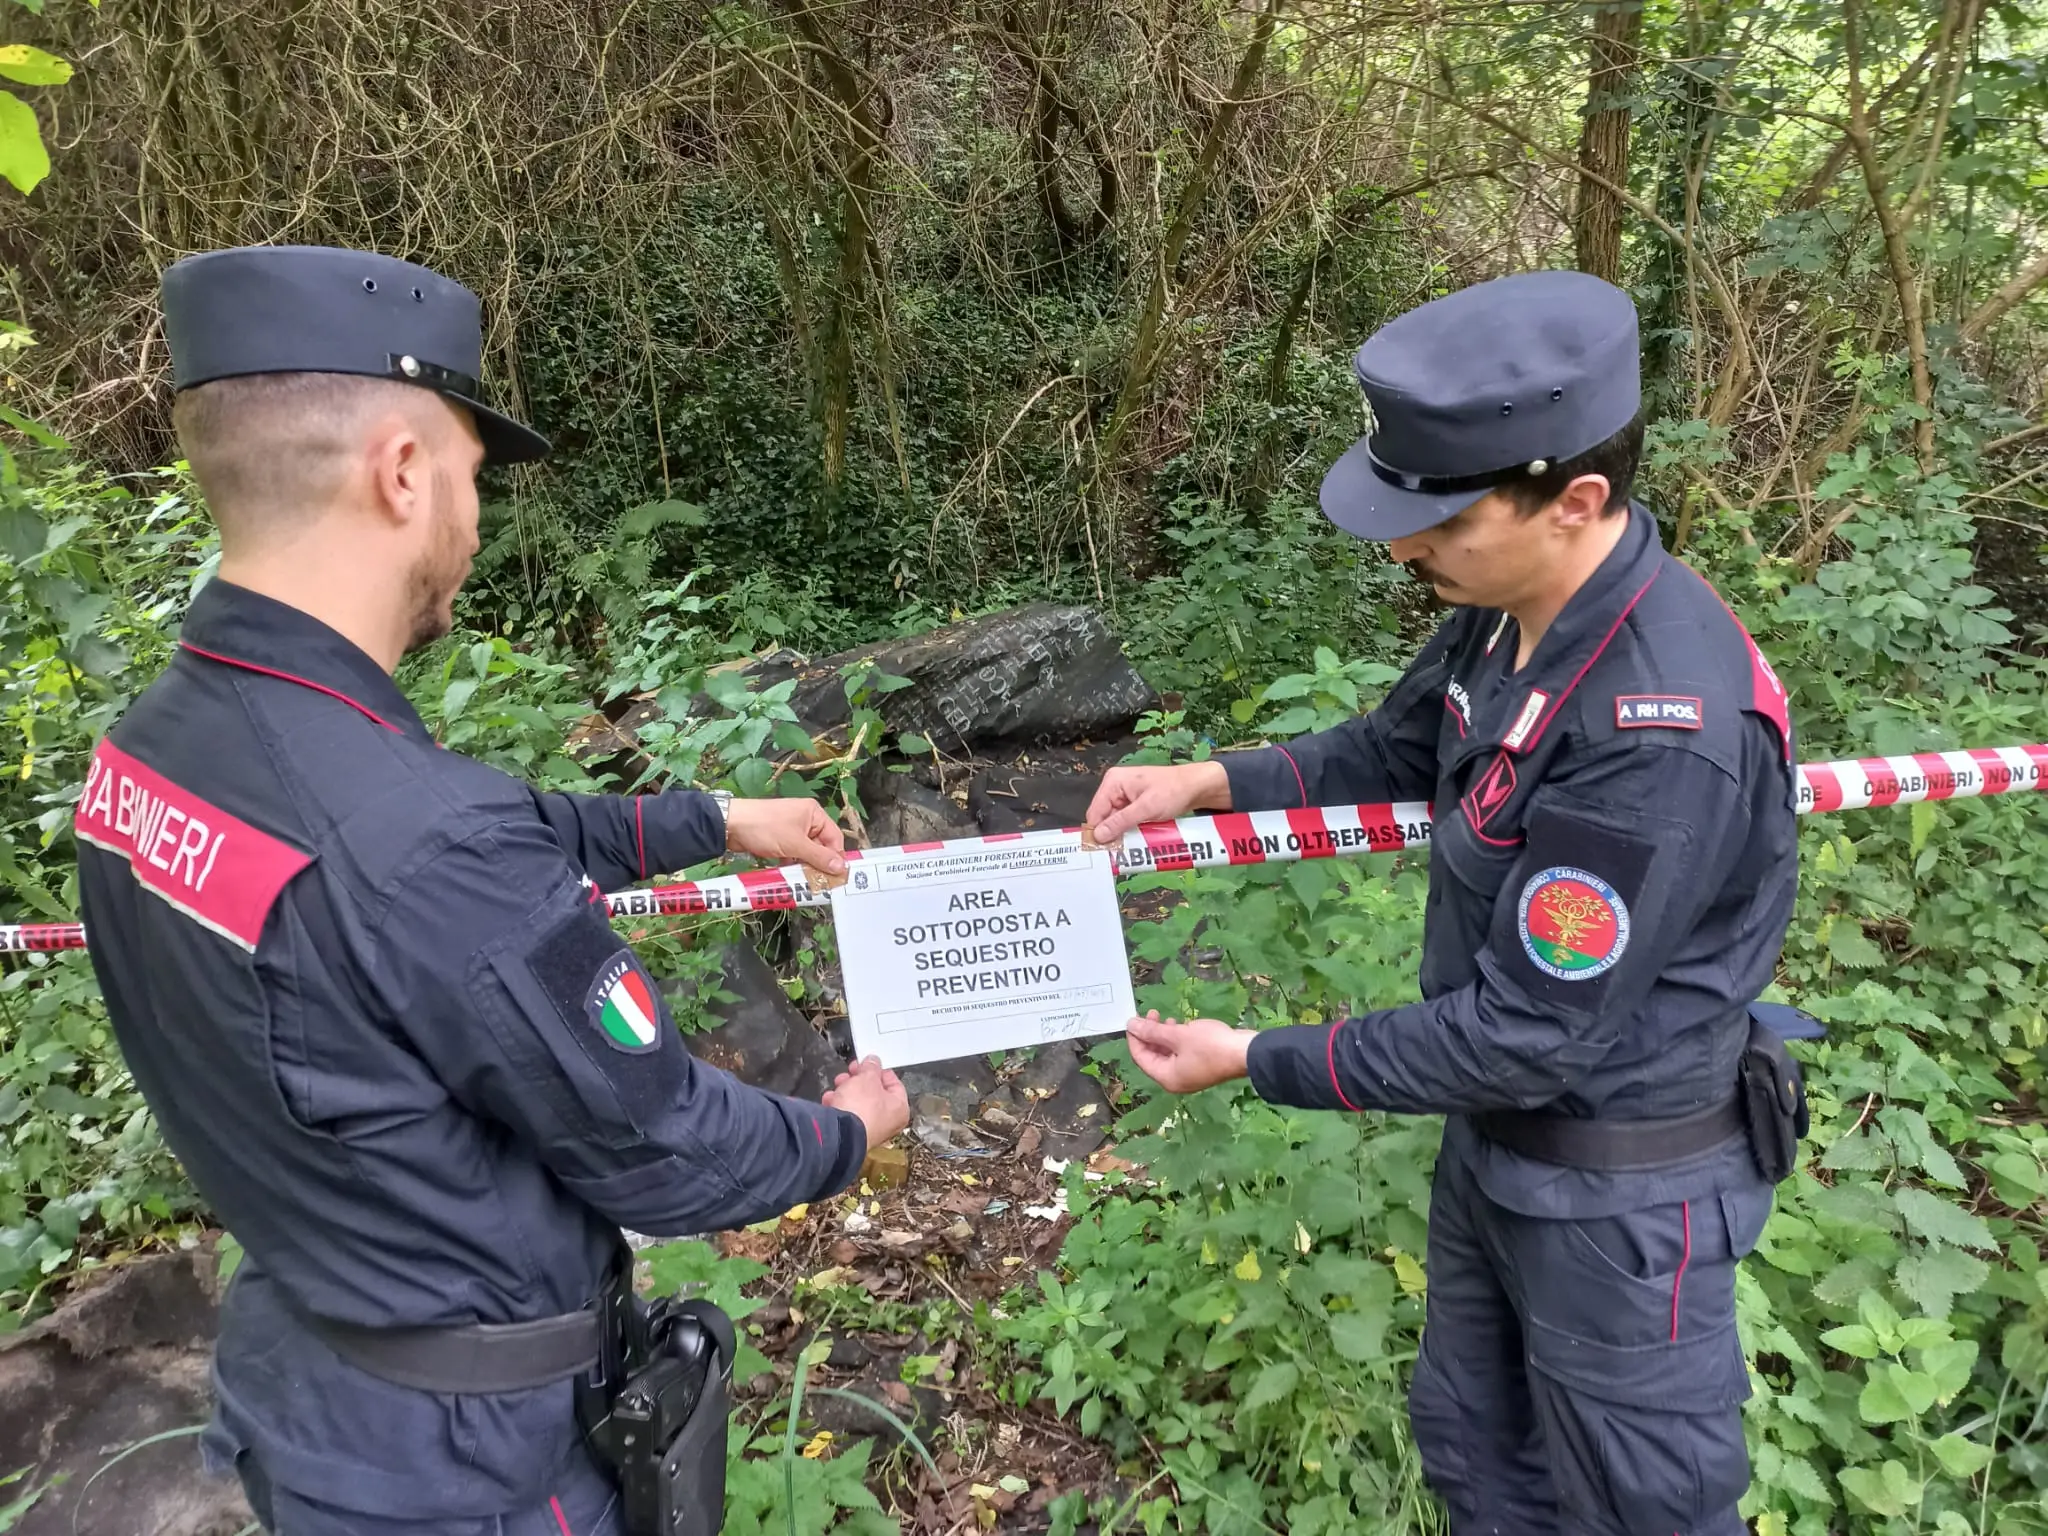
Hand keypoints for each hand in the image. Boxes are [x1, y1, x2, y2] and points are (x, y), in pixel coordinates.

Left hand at [723, 795, 847, 877]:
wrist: (731, 825)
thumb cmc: (766, 828)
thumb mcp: (795, 844)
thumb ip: (819, 857)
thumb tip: (841, 868)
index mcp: (814, 813)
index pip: (834, 837)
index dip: (836, 857)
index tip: (837, 877)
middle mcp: (805, 819)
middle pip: (821, 846)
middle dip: (819, 864)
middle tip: (821, 883)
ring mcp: (791, 829)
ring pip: (806, 852)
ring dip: (805, 866)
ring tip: (805, 882)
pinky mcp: (779, 839)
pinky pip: (792, 853)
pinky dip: (792, 864)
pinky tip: (790, 876)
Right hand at [822, 1056, 908, 1146]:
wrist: (839, 1134)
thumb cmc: (860, 1108)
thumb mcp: (868, 1077)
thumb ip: (871, 1067)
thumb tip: (873, 1061)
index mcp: (900, 1108)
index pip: (893, 1083)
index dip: (879, 1071)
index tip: (868, 1063)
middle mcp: (887, 1122)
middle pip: (874, 1093)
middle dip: (859, 1080)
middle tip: (851, 1072)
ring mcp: (869, 1130)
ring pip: (858, 1103)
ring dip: (846, 1091)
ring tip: (838, 1084)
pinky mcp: (851, 1134)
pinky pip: (846, 1115)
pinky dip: (839, 1106)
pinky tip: (831, 1099)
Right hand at [1086, 761, 1230, 843]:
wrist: (1197, 787)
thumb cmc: (1172, 792)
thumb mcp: (1146, 808)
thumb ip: (1120, 822)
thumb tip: (1098, 836)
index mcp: (1113, 782)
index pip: (1095, 812)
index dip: (1098, 832)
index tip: (1103, 852)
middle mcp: (1115, 787)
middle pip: (1103, 817)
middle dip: (1111, 834)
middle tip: (1119, 852)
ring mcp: (1125, 796)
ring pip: (1114, 821)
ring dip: (1121, 834)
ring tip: (1129, 848)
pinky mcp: (1134, 804)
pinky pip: (1125, 821)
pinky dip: (1129, 830)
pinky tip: (1136, 840)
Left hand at [1124, 1010, 1253, 1093]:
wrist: (1246, 1053)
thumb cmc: (1210, 1046)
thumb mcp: (1178, 1035)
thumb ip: (1153, 1031)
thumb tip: (1131, 1025)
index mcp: (1167, 1077)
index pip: (1141, 1058)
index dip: (1134, 1037)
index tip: (1133, 1018)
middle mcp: (1176, 1079)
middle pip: (1153, 1056)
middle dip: (1150, 1034)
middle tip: (1151, 1013)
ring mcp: (1189, 1074)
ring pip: (1168, 1053)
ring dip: (1163, 1035)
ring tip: (1166, 1017)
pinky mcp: (1201, 1066)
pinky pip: (1181, 1053)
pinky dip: (1177, 1040)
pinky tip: (1181, 1025)